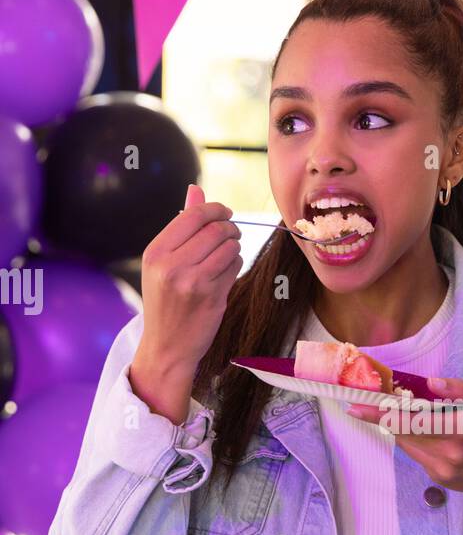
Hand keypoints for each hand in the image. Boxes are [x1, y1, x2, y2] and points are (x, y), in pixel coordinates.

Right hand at [137, 183, 242, 372]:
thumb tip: (196, 189)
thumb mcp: (162, 262)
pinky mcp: (213, 297)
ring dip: (234, 247)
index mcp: (155, 253)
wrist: (167, 346)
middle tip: (232, 234)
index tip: (225, 213)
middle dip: (230, 228)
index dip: (215, 209)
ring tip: (226, 255)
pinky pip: (235, 266)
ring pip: (230, 247)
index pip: (193, 216)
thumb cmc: (165, 300)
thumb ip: (181, 225)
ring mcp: (193, 282)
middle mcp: (172, 265)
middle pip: (216, 229)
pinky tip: (225, 273)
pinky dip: (236, 264)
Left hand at [345, 374, 462, 500]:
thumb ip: (462, 389)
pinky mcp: (438, 479)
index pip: (414, 420)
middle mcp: (449, 453)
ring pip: (407, 443)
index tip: (358, 406)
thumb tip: (430, 383)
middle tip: (362, 404)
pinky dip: (416, 440)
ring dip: (401, 427)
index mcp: (462, 429)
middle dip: (382, 417)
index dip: (383, 413)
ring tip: (404, 413)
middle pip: (403, 432)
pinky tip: (431, 433)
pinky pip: (417, 453)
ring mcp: (442, 469)